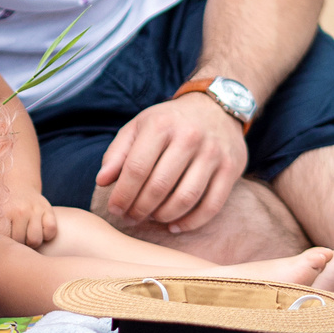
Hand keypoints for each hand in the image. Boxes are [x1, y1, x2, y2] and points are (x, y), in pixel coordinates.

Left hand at [0, 189, 58, 248]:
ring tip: (26, 237)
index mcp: (2, 212)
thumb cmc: (2, 205)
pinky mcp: (48, 209)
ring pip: (35, 240)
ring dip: (31, 242)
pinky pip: (51, 231)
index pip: (3, 239)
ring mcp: (35, 209)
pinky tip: (39, 231)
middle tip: (13, 239)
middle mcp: (19, 210)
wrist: (18, 183)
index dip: (2, 245)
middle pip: (19, 242)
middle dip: (16, 245)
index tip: (0, 243)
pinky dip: (46, 235)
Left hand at [96, 94, 248, 232]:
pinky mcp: (231, 168)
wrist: (215, 107)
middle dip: (140, 209)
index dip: (122, 195)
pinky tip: (175, 226)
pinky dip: (191, 222)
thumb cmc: (169, 122)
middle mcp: (189, 137)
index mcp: (161, 125)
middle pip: (159, 187)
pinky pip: (211, 205)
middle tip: (131, 218)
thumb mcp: (138, 127)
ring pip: (185, 198)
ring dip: (163, 216)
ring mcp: (213, 153)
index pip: (136, 169)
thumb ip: (117, 153)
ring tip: (152, 218)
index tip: (115, 209)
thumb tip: (102, 181)